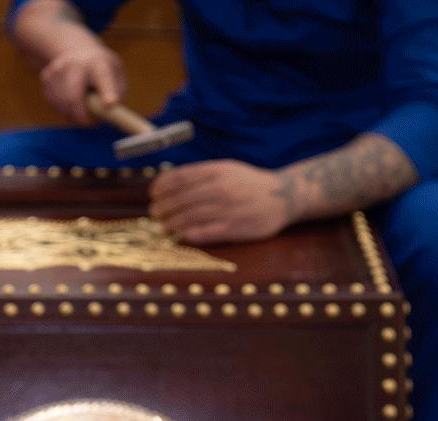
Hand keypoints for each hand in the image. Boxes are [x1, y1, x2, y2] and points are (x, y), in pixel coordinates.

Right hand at [40, 41, 124, 124]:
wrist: (78, 52)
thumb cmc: (104, 72)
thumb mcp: (118, 78)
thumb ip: (117, 96)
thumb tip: (106, 111)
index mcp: (99, 63)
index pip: (103, 78)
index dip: (107, 92)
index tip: (110, 104)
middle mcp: (76, 63)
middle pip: (73, 97)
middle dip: (81, 116)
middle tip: (90, 123)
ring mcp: (59, 68)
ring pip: (62, 104)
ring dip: (73, 114)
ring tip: (83, 105)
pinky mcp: (47, 76)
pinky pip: (53, 102)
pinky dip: (62, 108)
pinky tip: (70, 98)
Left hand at [149, 160, 291, 243]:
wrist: (284, 196)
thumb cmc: (249, 183)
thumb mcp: (227, 169)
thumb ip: (202, 174)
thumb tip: (171, 182)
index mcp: (217, 171)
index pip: (180, 178)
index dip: (162, 187)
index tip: (153, 194)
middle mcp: (221, 188)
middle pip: (181, 199)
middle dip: (163, 207)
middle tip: (154, 213)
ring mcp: (227, 209)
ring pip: (190, 217)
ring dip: (171, 223)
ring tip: (162, 226)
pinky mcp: (234, 228)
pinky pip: (205, 232)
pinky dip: (188, 234)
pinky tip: (180, 235)